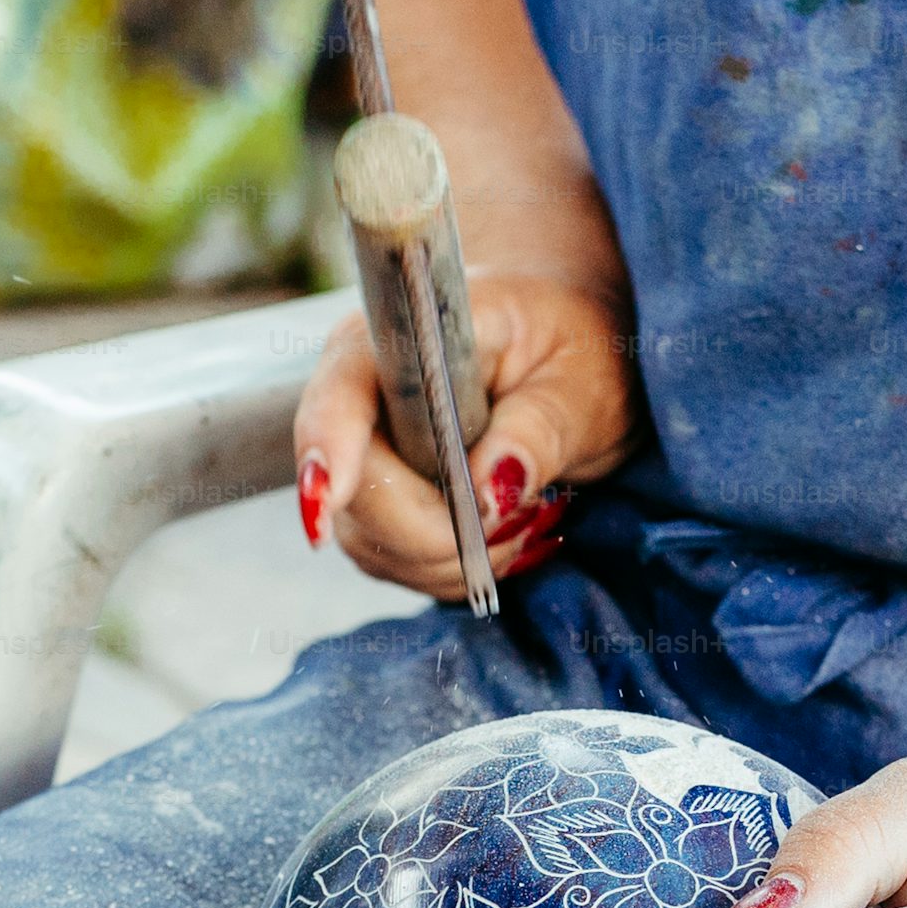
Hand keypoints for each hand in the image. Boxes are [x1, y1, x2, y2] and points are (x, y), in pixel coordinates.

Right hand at [292, 272, 641, 599]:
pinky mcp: (374, 507)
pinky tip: (503, 531)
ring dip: (456, 556)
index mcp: (402, 341)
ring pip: (374, 544)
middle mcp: (361, 396)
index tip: (325, 503)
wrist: (562, 347)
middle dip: (439, 531)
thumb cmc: (571, 342)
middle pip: (357, 495)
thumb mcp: (580, 380)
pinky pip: (398, 563)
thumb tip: (487, 495)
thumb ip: (537, 429)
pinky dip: (458, 566)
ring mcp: (359, 457)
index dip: (326, 448)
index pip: (342, 394)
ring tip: (526, 514)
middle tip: (525, 514)